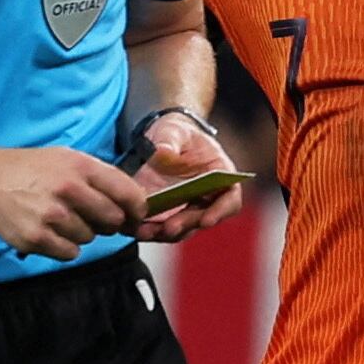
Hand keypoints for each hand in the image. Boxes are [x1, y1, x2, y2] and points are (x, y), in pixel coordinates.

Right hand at [0, 146, 149, 260]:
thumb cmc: (33, 169)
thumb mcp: (70, 159)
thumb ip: (101, 178)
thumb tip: (133, 204)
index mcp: (81, 167)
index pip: (128, 193)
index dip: (138, 209)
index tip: (136, 215)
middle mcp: (69, 190)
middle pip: (112, 220)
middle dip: (109, 222)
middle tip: (94, 216)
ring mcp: (52, 216)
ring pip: (91, 238)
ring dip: (83, 232)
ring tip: (63, 218)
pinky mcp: (36, 238)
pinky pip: (70, 253)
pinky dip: (66, 246)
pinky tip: (52, 231)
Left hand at [131, 114, 245, 243]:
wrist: (159, 140)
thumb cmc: (175, 133)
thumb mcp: (173, 130)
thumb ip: (170, 139)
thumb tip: (163, 152)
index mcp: (219, 174)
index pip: (230, 198)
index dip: (221, 211)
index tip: (207, 221)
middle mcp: (206, 196)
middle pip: (203, 218)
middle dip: (185, 225)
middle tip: (168, 228)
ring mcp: (185, 208)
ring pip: (181, 229)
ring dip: (164, 233)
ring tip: (144, 231)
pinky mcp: (165, 214)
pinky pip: (159, 228)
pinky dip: (148, 230)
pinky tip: (133, 228)